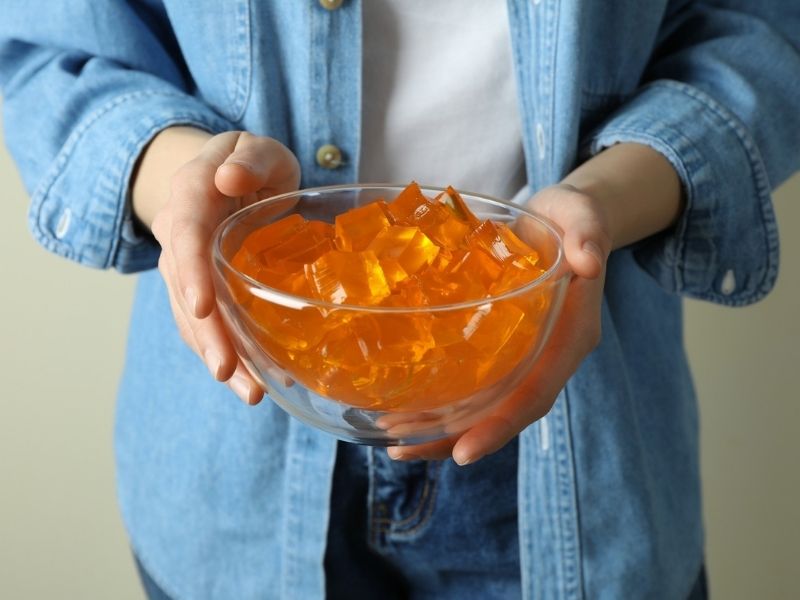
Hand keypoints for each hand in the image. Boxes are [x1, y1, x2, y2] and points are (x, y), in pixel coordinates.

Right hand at [146, 130, 299, 403]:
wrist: (227, 174)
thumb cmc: (249, 163)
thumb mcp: (257, 148)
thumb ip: (249, 158)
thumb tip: (230, 178)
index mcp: (192, 198)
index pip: (185, 236)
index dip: (191, 272)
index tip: (203, 306)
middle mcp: (181, 237)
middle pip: (184, 290)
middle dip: (205, 333)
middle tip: (228, 371)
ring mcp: (186, 267)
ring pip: (192, 317)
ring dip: (216, 355)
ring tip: (249, 392)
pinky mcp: (201, 289)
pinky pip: (206, 325)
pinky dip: (226, 354)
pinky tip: (250, 382)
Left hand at [387, 184, 611, 463]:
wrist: (565, 222)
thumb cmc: (574, 219)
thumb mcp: (584, 216)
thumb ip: (590, 234)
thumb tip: (588, 260)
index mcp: (570, 338)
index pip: (537, 393)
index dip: (501, 425)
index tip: (463, 452)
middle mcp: (546, 358)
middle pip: (501, 413)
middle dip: (453, 437)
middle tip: (402, 450)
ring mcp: (523, 356)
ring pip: (482, 406)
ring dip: (437, 426)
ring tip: (389, 436)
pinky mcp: (502, 346)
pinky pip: (473, 382)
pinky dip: (439, 398)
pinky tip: (402, 402)